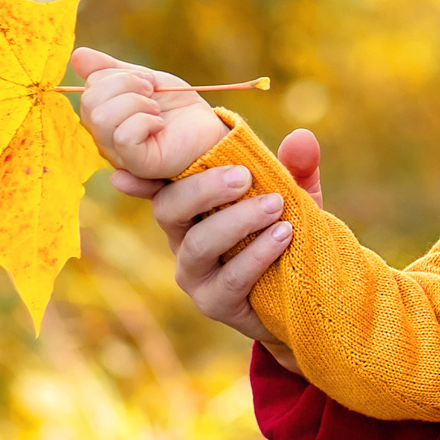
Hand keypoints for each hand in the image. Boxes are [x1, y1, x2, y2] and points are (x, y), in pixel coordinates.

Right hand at [72, 47, 228, 179]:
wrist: (208, 125)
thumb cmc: (176, 105)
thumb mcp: (144, 80)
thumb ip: (111, 70)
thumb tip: (77, 55)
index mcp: (103, 115)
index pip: (89, 88)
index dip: (119, 76)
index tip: (147, 81)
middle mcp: (104, 136)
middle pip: (90, 102)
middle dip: (126, 85)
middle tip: (152, 93)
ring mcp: (118, 153)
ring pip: (103, 119)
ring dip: (136, 103)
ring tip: (156, 110)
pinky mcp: (138, 164)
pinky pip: (124, 136)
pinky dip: (144, 121)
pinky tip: (160, 124)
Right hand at [109, 126, 323, 372]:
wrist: (309, 295)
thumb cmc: (289, 236)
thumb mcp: (298, 198)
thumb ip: (296, 169)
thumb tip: (301, 137)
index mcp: (192, 207)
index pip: (160, 186)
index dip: (142, 177)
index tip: (130, 169)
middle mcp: (183, 239)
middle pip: (169, 209)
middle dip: (202, 188)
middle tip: (243, 176)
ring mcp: (195, 274)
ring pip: (198, 244)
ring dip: (237, 221)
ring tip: (275, 206)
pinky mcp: (214, 302)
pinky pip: (229, 278)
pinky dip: (257, 254)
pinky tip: (282, 236)